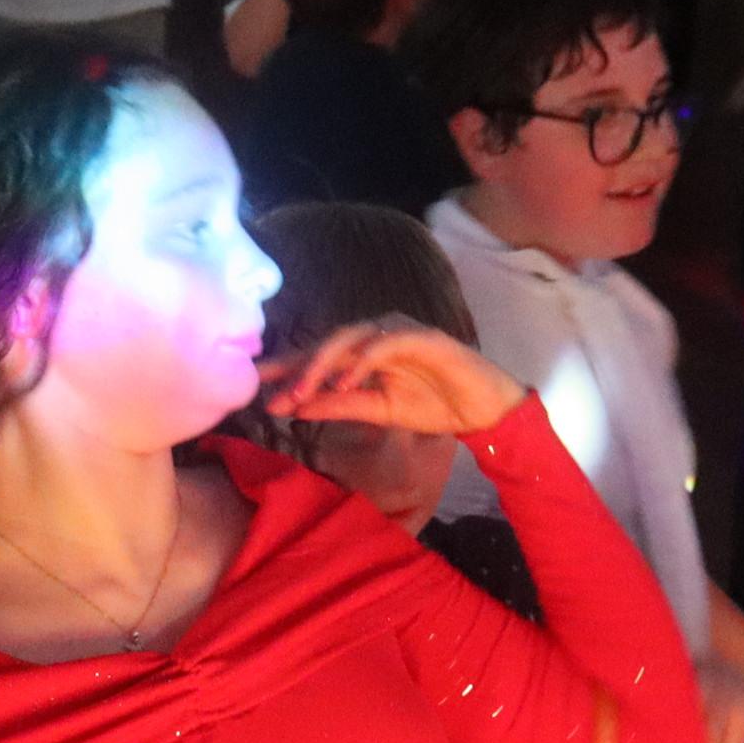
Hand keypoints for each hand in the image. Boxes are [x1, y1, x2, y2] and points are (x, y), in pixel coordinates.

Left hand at [262, 318, 527, 436]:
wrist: (484, 410)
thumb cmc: (435, 405)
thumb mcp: (379, 411)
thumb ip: (340, 406)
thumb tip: (295, 407)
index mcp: (366, 351)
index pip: (320, 354)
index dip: (289, 367)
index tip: (259, 385)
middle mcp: (378, 334)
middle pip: (328, 342)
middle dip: (297, 366)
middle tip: (274, 393)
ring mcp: (399, 331)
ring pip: (350, 338)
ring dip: (322, 364)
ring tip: (301, 391)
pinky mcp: (422, 336)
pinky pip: (384, 344)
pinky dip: (361, 362)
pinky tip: (343, 382)